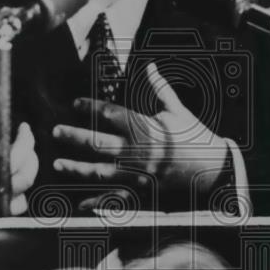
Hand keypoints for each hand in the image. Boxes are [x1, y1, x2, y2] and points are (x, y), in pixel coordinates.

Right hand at [0, 120, 37, 216]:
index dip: (4, 123)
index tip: (9, 120)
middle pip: (22, 155)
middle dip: (26, 139)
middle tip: (24, 133)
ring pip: (27, 178)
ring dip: (28, 164)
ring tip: (24, 157)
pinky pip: (21, 201)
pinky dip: (21, 190)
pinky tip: (14, 183)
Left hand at [52, 63, 229, 208]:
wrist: (214, 167)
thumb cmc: (195, 136)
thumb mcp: (177, 110)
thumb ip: (159, 89)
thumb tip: (150, 66)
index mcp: (144, 126)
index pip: (110, 113)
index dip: (89, 106)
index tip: (75, 103)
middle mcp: (136, 149)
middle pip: (97, 142)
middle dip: (74, 136)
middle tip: (55, 132)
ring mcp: (138, 172)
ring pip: (100, 170)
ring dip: (77, 168)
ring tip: (58, 164)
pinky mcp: (143, 190)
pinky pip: (116, 197)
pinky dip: (98, 202)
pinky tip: (80, 203)